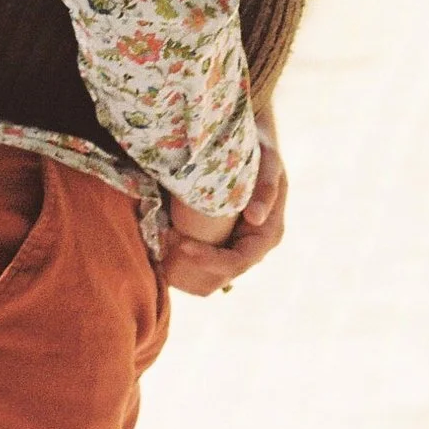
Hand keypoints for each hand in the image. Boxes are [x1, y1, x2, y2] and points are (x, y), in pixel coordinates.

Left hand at [161, 107, 288, 297]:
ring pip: (204, 282)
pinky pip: (195, 269)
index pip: (236, 263)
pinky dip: (176, 263)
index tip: (181, 244)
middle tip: (164, 240)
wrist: (250, 146)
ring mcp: (234, 250)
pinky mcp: (217, 246)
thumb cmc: (258, 152)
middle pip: (217, 279)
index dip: (208, 261)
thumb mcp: (267, 163)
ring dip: (179, 271)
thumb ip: (265, 188)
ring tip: (160, 240)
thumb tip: (256, 219)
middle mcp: (252, 249)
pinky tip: (162, 239)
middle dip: (188, 267)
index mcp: (267, 235)